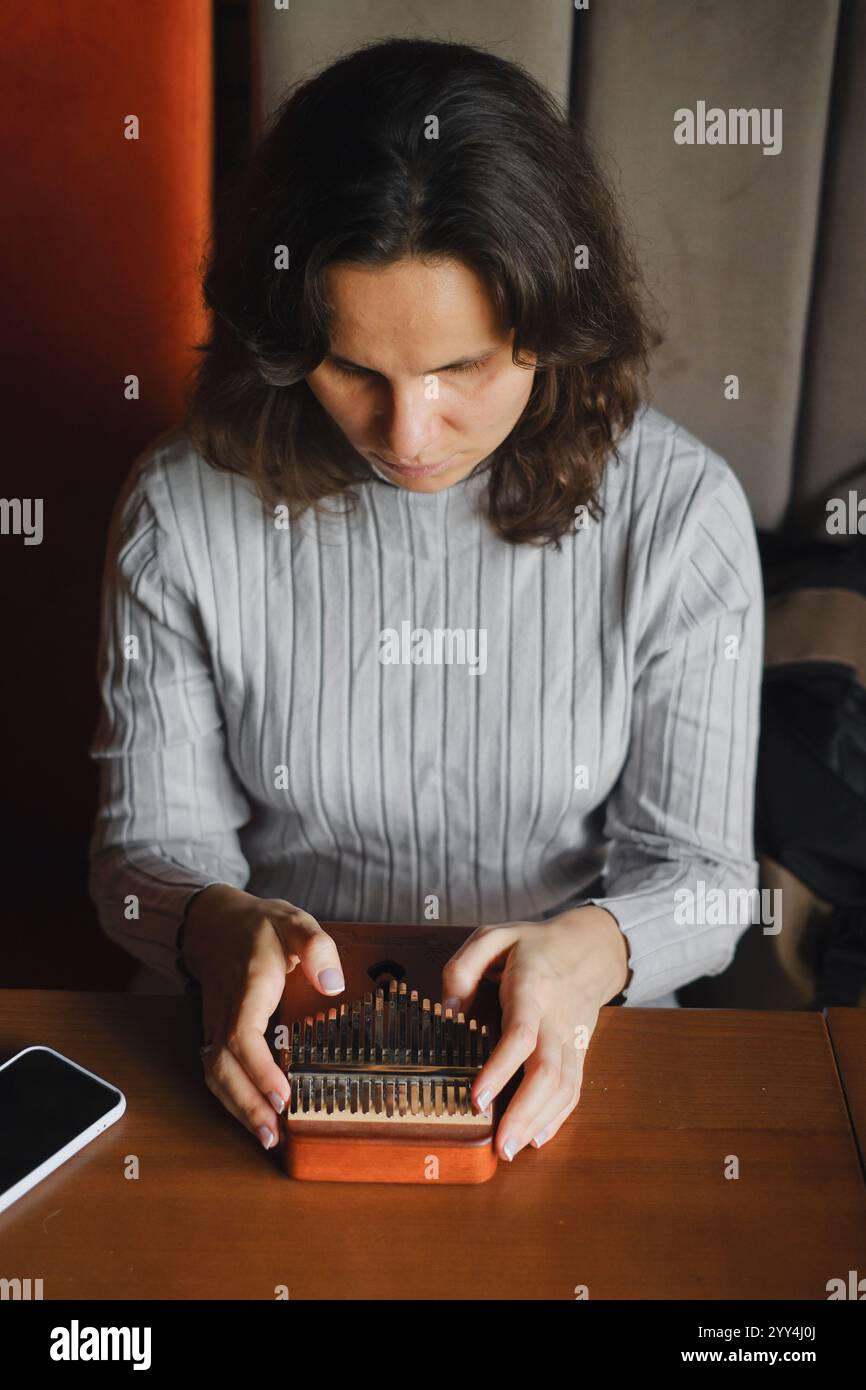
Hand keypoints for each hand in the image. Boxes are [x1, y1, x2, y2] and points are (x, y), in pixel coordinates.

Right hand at [179, 884, 344, 1150]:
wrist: (213, 922)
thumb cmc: (259, 926)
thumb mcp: (294, 923)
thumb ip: (316, 948)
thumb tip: (333, 985)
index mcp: (247, 986)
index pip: (242, 1036)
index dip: (259, 1070)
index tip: (282, 1096)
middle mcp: (225, 1009)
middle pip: (223, 1066)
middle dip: (246, 1104)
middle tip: (274, 1135)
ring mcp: (215, 1022)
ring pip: (214, 1073)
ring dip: (237, 1108)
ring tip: (266, 1137)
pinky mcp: (214, 1032)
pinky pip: (215, 1070)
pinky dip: (231, 1098)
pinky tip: (252, 1116)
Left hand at [440, 907, 630, 1161]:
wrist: (591, 947)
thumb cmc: (534, 944)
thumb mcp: (493, 936)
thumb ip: (462, 967)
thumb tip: (448, 1010)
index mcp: (532, 987)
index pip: (520, 1033)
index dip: (500, 1068)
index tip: (477, 1098)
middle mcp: (556, 1017)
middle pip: (548, 1071)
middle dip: (525, 1112)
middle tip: (500, 1146)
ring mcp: (571, 1037)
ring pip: (564, 1086)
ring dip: (539, 1122)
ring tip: (511, 1149)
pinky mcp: (580, 1050)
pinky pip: (574, 1088)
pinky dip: (559, 1116)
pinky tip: (538, 1137)